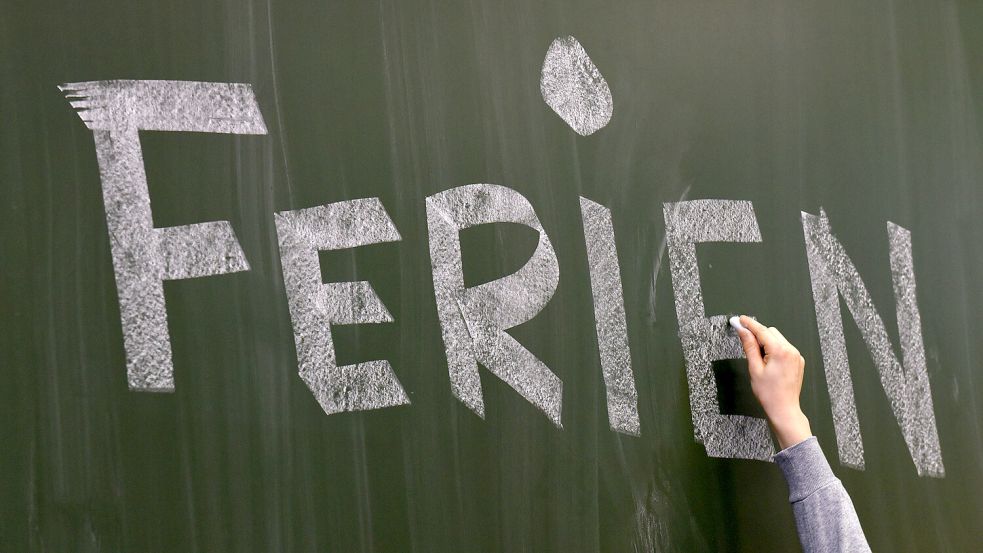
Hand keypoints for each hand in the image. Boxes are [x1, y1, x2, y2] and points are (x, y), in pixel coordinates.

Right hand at [735, 315, 811, 449]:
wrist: (784, 408)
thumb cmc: (769, 393)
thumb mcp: (754, 368)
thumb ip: (749, 346)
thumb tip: (743, 331)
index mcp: (780, 351)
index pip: (762, 331)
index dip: (749, 324)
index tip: (740, 319)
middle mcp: (791, 350)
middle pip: (771, 332)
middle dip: (758, 334)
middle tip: (745, 341)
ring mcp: (796, 356)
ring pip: (778, 338)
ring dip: (767, 341)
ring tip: (759, 358)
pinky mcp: (798, 361)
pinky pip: (784, 347)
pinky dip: (775, 348)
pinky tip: (768, 361)